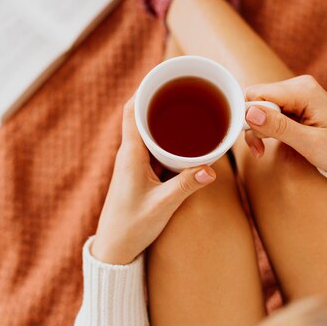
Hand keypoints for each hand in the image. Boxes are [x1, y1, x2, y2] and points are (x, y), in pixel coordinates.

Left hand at [91, 98, 215, 264]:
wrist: (114, 250)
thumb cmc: (131, 227)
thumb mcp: (162, 206)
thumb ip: (186, 186)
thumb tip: (212, 168)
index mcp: (129, 154)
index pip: (131, 110)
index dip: (144, 89)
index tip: (164, 76)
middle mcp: (129, 154)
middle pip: (141, 115)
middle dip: (160, 99)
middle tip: (185, 87)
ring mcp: (133, 163)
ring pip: (148, 131)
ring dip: (164, 118)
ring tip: (188, 106)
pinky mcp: (139, 173)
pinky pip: (153, 147)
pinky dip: (167, 138)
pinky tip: (185, 140)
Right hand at [244, 75, 326, 171]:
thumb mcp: (310, 143)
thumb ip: (279, 127)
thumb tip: (250, 113)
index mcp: (302, 91)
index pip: (257, 94)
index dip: (249, 116)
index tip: (258, 138)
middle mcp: (297, 85)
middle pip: (255, 98)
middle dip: (253, 124)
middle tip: (262, 146)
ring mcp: (294, 92)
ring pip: (258, 105)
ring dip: (258, 128)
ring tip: (264, 148)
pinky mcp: (292, 101)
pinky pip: (267, 110)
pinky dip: (264, 127)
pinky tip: (268, 141)